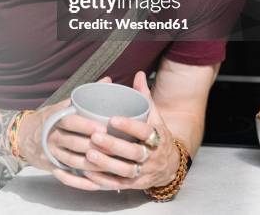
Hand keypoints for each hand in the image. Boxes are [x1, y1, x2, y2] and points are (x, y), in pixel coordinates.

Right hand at [17, 76, 112, 189]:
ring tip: (109, 165)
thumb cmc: (49, 118)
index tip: (103, 127)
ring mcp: (51, 154)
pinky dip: (81, 181)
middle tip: (113, 148)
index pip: (70, 121)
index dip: (86, 125)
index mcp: (55, 119)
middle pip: (73, 143)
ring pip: (72, 161)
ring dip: (91, 165)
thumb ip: (85, 96)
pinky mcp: (51, 168)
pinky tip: (96, 183)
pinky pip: (66, 177)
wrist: (22, 136)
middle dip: (93, 146)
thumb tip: (108, 80)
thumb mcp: (63, 105)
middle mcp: (52, 137)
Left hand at [53, 71, 179, 190]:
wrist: (171, 164)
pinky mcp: (136, 185)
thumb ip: (144, 96)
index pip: (144, 132)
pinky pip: (120, 185)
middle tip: (95, 137)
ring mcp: (145, 172)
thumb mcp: (155, 116)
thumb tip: (138, 74)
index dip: (129, 126)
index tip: (112, 119)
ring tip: (89, 154)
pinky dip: (104, 180)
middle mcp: (153, 156)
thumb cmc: (157, 134)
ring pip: (126, 171)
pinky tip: (89, 173)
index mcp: (158, 136)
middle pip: (134, 153)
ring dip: (106, 164)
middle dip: (114, 146)